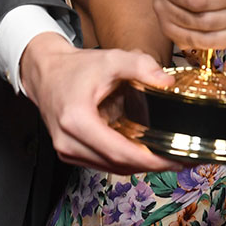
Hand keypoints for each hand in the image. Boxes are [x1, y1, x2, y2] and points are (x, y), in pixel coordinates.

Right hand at [20, 32, 176, 171]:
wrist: (46, 73)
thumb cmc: (75, 68)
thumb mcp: (110, 59)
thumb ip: (140, 65)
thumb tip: (166, 82)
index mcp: (77, 121)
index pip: (119, 152)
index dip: (149, 160)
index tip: (173, 161)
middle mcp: (68, 142)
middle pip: (117, 164)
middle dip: (150, 165)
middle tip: (179, 159)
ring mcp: (67, 151)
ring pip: (110, 167)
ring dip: (138, 165)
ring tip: (166, 157)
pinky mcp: (70, 153)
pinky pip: (102, 163)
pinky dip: (124, 161)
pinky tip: (143, 153)